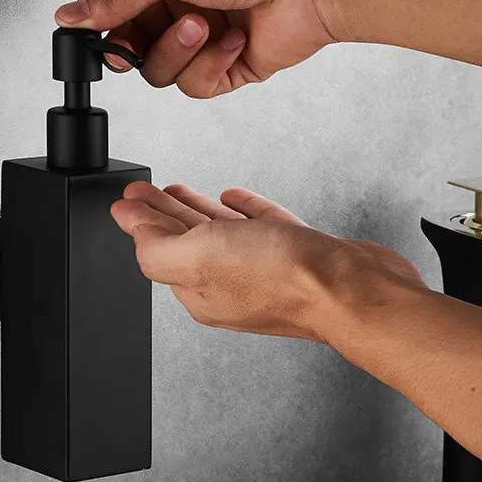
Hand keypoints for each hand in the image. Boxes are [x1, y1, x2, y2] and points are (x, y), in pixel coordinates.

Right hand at [54, 0, 338, 98]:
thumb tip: (70, 15)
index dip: (94, 14)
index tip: (84, 31)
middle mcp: (178, 1)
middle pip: (128, 40)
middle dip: (136, 44)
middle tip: (138, 41)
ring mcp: (200, 37)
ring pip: (158, 69)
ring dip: (178, 52)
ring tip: (206, 27)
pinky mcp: (222, 67)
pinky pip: (194, 85)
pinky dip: (211, 66)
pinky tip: (234, 41)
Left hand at [110, 181, 427, 345]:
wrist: (354, 290)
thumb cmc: (286, 280)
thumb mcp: (199, 258)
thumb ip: (157, 247)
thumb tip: (130, 226)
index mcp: (200, 290)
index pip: (158, 250)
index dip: (140, 220)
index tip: (127, 198)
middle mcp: (229, 284)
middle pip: (185, 241)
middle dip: (162, 213)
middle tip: (143, 192)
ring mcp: (263, 270)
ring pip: (219, 233)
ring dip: (194, 210)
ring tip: (176, 191)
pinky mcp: (295, 254)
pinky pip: (259, 226)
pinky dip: (241, 210)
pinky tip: (233, 198)